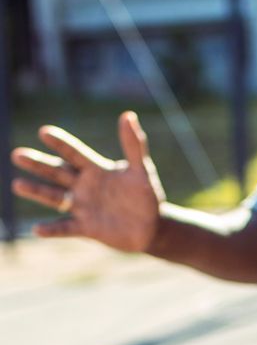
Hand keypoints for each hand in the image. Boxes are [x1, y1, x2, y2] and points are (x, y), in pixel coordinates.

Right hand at [11, 111, 165, 251]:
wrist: (152, 226)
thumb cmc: (146, 196)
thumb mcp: (142, 171)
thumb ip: (134, 146)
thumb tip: (128, 115)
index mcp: (96, 170)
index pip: (75, 154)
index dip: (61, 143)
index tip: (44, 131)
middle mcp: (84, 186)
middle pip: (57, 173)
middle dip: (38, 164)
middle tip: (18, 154)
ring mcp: (83, 207)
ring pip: (55, 198)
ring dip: (37, 191)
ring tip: (17, 184)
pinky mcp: (87, 227)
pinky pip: (66, 228)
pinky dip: (53, 229)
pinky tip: (37, 229)